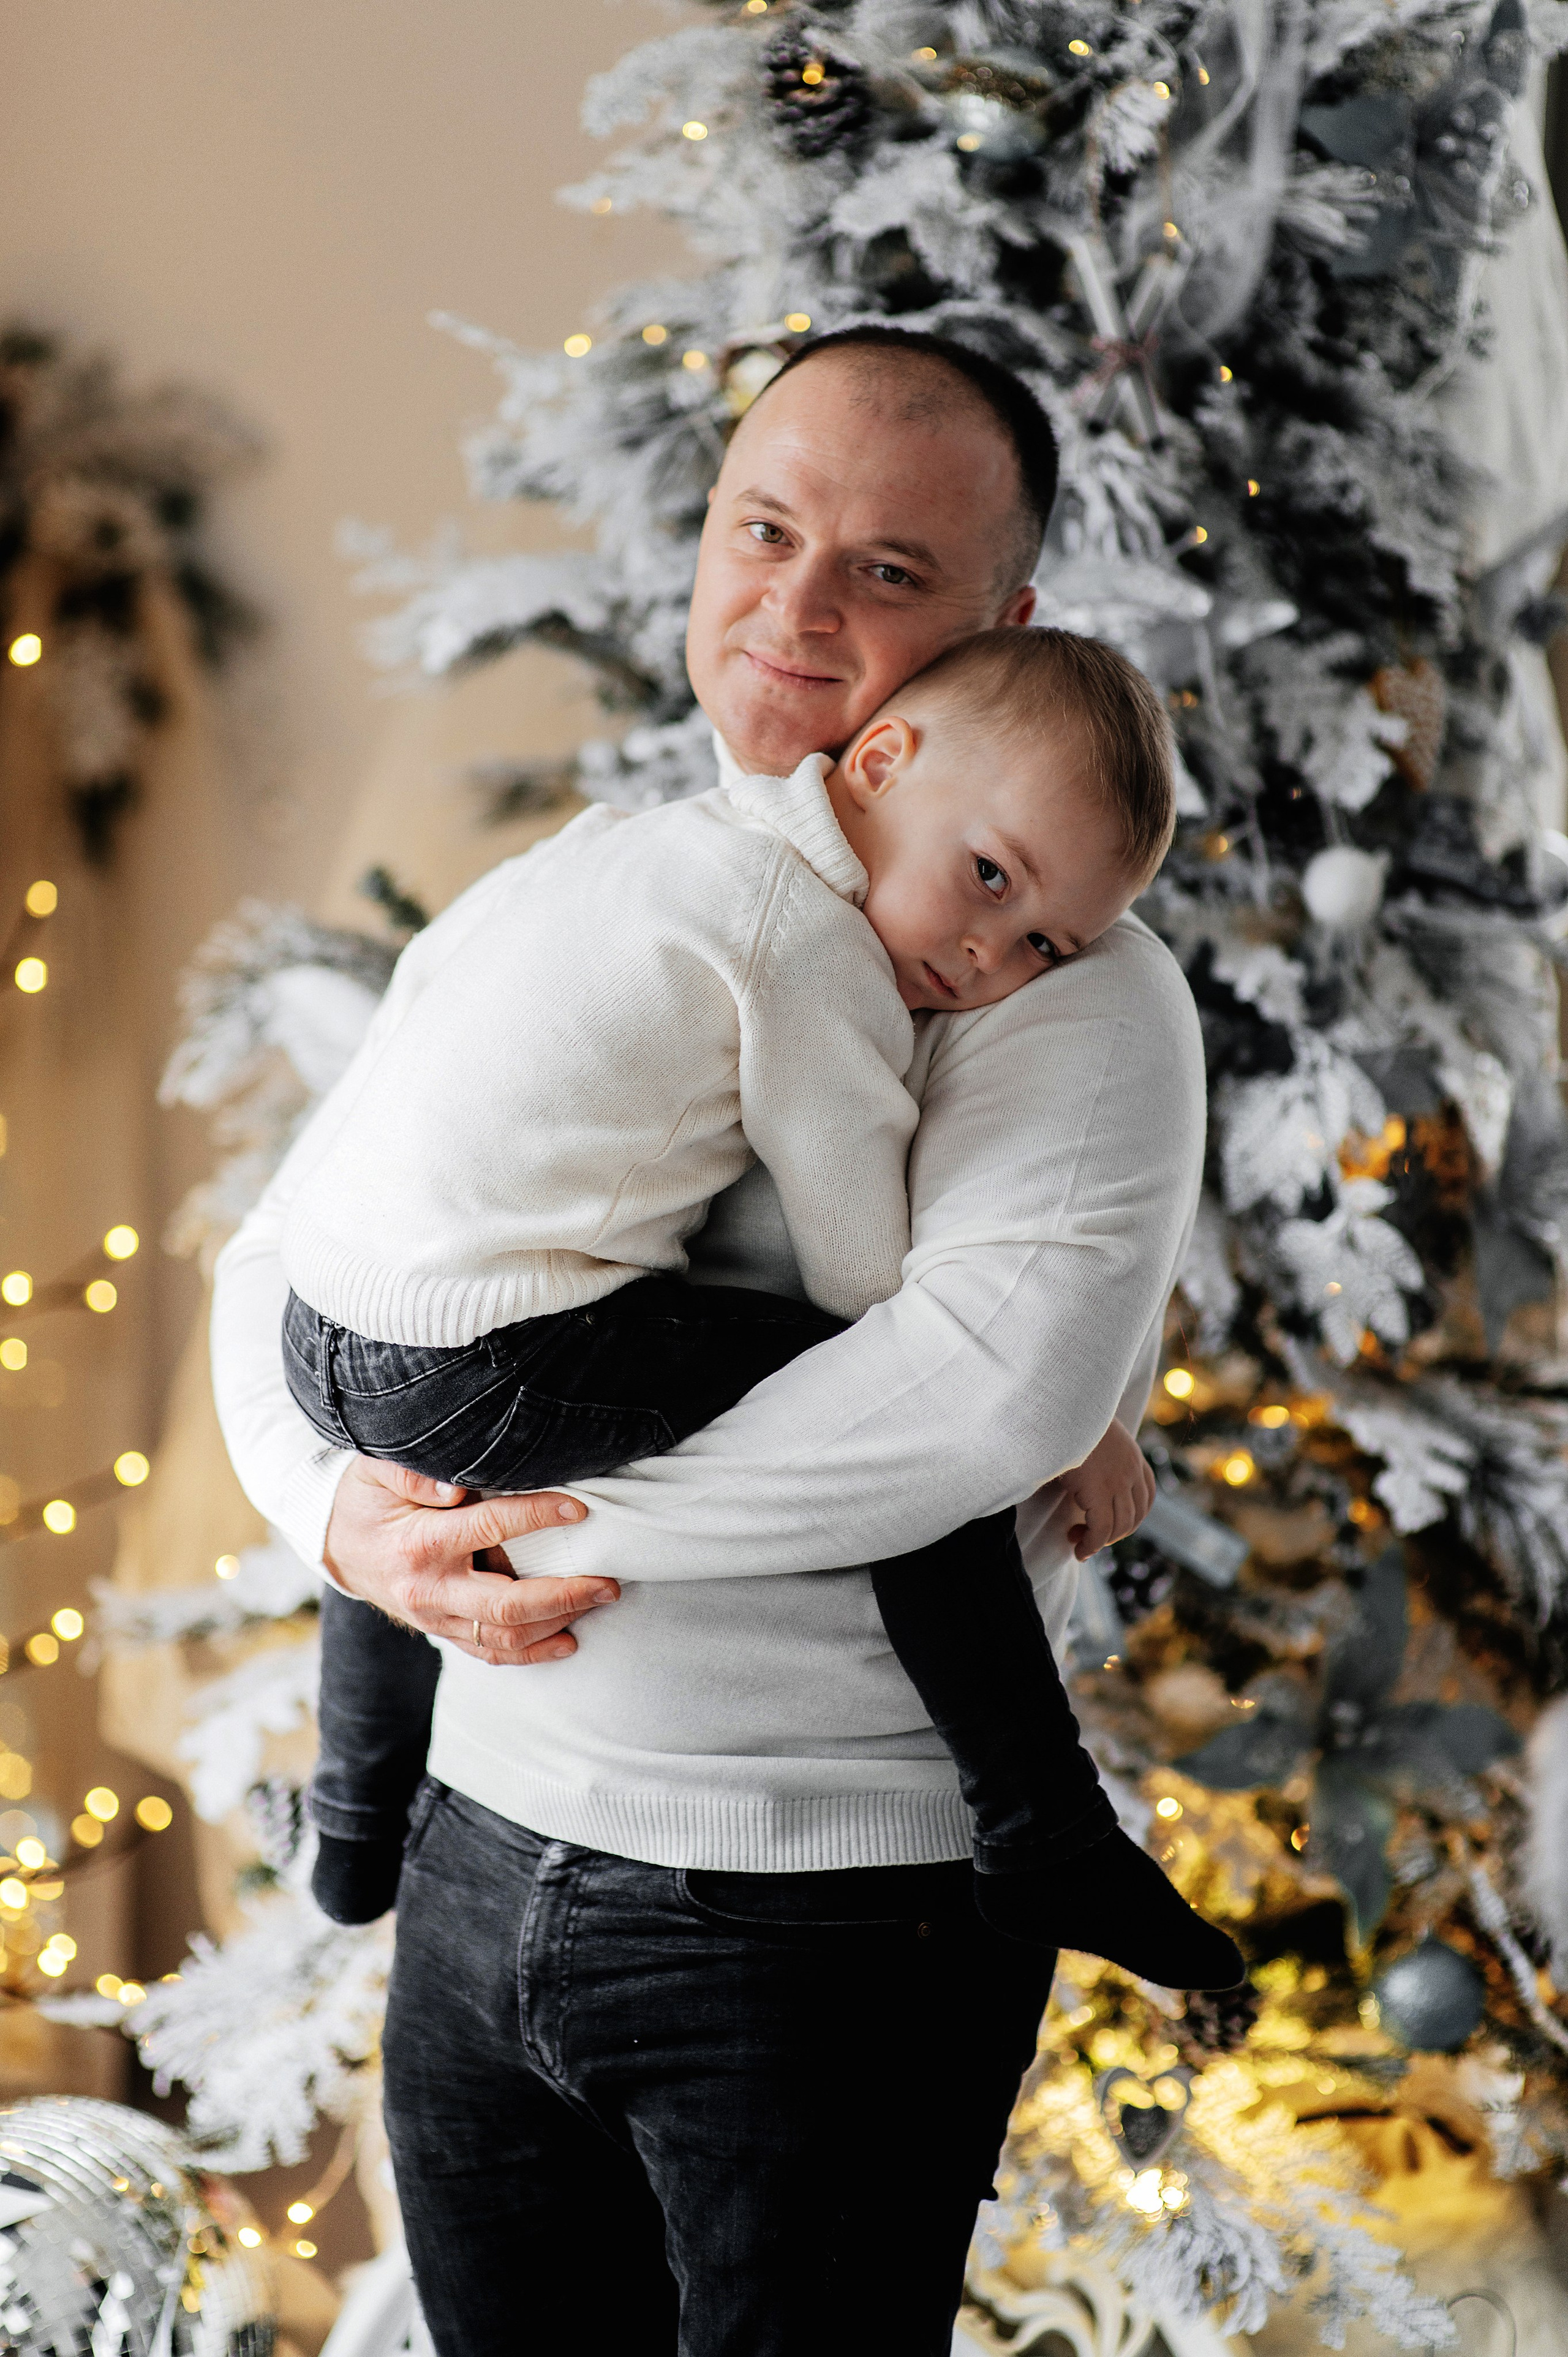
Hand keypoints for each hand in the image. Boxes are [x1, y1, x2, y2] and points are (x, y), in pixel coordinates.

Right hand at [323, 1457, 618, 1664]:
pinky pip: (489, 1652)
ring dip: (557, 1623)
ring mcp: (435, 1618)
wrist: (334, 1546)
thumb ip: (413, 1473)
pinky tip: (568, 1641)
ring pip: (503, 1636)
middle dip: (564, 1595)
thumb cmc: (364, 1498)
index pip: (490, 1528)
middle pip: (507, 1604)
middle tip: (609, 1583)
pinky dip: (530, 1653)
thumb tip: (455, 1487)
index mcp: (420, 1543)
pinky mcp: (441, 1631)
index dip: (538, 1517)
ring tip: (600, 1602)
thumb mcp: (376, 1471)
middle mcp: (430, 1589)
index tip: (579, 1510)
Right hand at [1063, 1419, 1155, 1561]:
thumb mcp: (1093, 1435)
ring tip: (1078, 1542)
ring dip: (1100, 1542)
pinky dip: (1091, 1546)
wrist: (1060, 1407)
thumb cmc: (1068, 1420)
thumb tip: (1085, 1476)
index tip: (1111, 1523)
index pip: (1147, 1496)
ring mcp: (1117, 1482)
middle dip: (1114, 1533)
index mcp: (1132, 1455)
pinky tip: (1078, 1549)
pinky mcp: (1098, 1492)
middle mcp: (1130, 1470)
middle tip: (1088, 1535)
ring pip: (1118, 1527)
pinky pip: (1100, 1530)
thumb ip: (1100, 1455)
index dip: (1133, 1516)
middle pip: (1134, 1516)